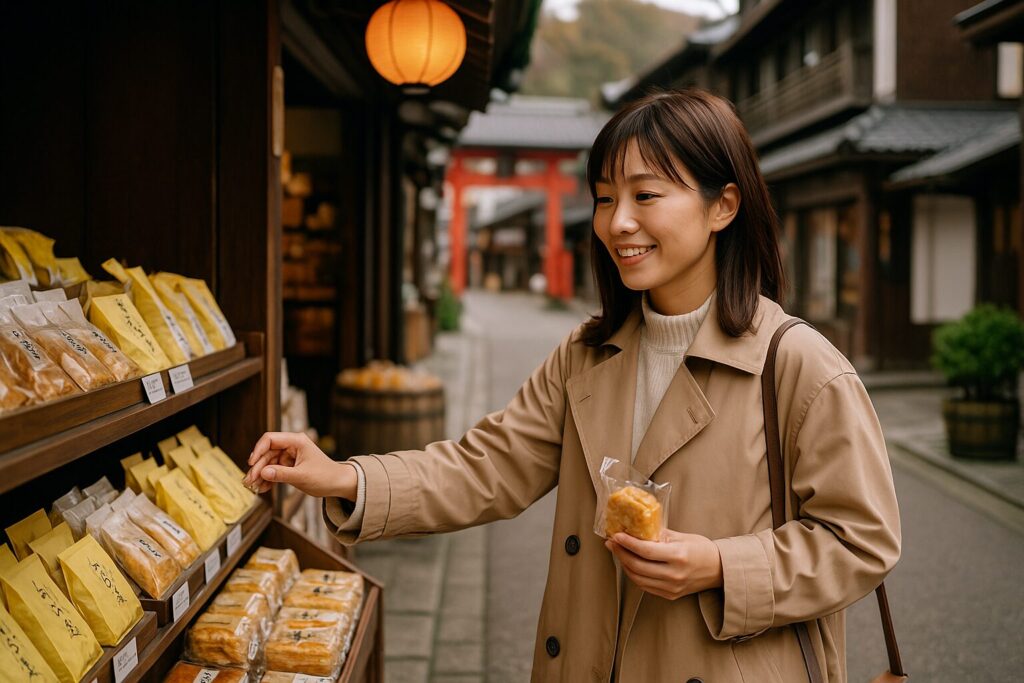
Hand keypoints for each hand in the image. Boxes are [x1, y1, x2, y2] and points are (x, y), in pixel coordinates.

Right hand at [244, 431, 357, 498]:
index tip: (251, 464)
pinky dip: (268, 479)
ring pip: (269, 463)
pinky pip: (274, 470)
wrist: (338, 484)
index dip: (258, 450)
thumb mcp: (302, 476)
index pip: (270, 439)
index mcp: (296, 441)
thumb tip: (263, 473)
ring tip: (253, 487)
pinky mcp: (290, 466)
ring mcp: (290, 456)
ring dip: (261, 475)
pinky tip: (262, 488)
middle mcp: (292, 446)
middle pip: (267, 453)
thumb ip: (282, 474)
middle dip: (258, 468)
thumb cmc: (325, 477)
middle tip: (248, 481)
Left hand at [605, 529, 722, 599]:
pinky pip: (645, 586)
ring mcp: (672, 587)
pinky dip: (634, 575)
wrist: (719, 570)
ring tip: (618, 552)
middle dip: (621, 553)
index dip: (628, 543)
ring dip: (625, 565)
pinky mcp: (670, 595)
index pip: (646, 551)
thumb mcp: (682, 536)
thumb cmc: (702, 549)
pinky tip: (630, 564)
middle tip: (612, 543)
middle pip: (638, 566)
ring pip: (638, 579)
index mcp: (678, 556)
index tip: (616, 535)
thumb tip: (637, 528)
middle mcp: (674, 575)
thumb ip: (660, 534)